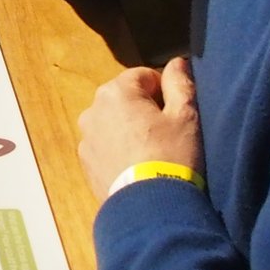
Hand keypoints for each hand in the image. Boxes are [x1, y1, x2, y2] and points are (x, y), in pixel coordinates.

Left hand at [78, 57, 200, 201]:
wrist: (149, 207)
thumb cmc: (171, 155)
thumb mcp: (185, 116)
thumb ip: (179, 83)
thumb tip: (176, 62)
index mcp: (115, 92)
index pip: (143, 76)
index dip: (163, 91)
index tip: (174, 113)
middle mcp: (92, 110)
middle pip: (124, 98)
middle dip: (143, 109)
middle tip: (165, 133)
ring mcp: (85, 138)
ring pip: (112, 122)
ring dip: (128, 129)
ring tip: (150, 153)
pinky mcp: (84, 163)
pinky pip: (104, 145)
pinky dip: (117, 150)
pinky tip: (135, 167)